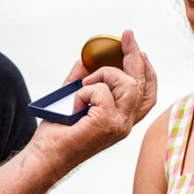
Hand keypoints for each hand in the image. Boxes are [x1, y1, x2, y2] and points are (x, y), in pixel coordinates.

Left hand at [36, 30, 156, 169]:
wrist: (45, 157)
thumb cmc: (57, 135)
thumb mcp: (72, 101)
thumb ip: (81, 82)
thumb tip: (84, 61)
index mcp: (121, 121)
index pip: (147, 95)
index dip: (147, 72)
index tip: (141, 51)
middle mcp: (125, 124)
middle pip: (142, 84)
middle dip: (135, 56)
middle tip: (128, 36)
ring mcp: (118, 124)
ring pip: (127, 84)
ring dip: (106, 74)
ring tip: (86, 83)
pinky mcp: (106, 122)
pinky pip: (101, 91)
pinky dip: (85, 90)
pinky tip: (75, 102)